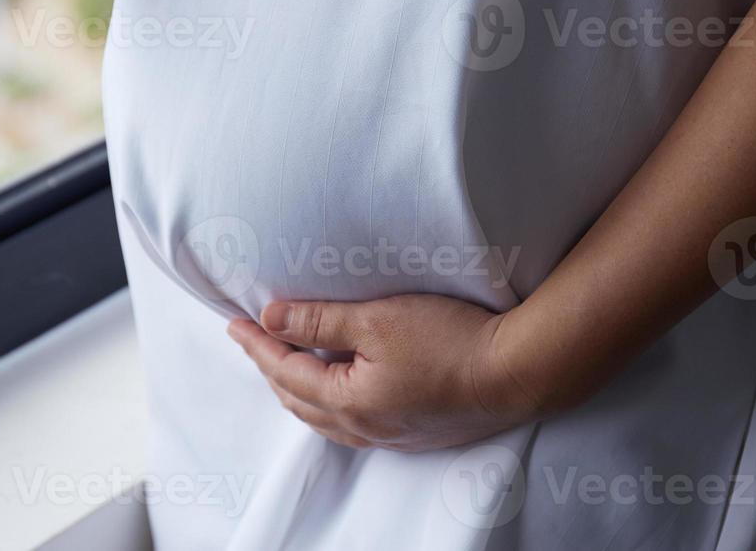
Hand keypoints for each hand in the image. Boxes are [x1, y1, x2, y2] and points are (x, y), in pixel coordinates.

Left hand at [226, 295, 539, 451]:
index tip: (235, 323)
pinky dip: (333, 403)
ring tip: (287, 365)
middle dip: (272, 370)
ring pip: (328, 418)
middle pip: (301, 401)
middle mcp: (367, 429)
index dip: (258, 345)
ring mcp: (395, 436)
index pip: (286, 372)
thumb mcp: (377, 319)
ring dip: (300, 391)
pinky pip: (357, 424)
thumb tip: (270, 319)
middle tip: (253, 341)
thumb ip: (319, 321)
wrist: (519, 371)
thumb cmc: (451, 339)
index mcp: (349, 403)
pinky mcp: (420, 432)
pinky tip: (341, 390)